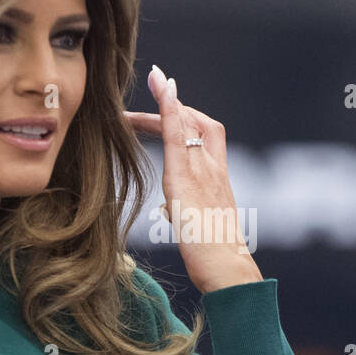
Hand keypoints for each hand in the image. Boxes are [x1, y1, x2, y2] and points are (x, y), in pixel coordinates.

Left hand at [124, 65, 262, 293]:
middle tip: (137, 115)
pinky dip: (169, 106)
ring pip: (185, 123)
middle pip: (196, 123)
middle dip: (170, 110)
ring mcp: (202, 169)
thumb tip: (171, 212)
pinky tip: (161, 85)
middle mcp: (214, 168)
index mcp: (219, 180)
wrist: (226, 269)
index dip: (188, 118)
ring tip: (129, 108)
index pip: (206, 137)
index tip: (170, 106)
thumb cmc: (214, 259)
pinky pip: (178, 133)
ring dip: (160, 104)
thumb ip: (187, 212)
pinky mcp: (185, 176)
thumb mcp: (198, 228)